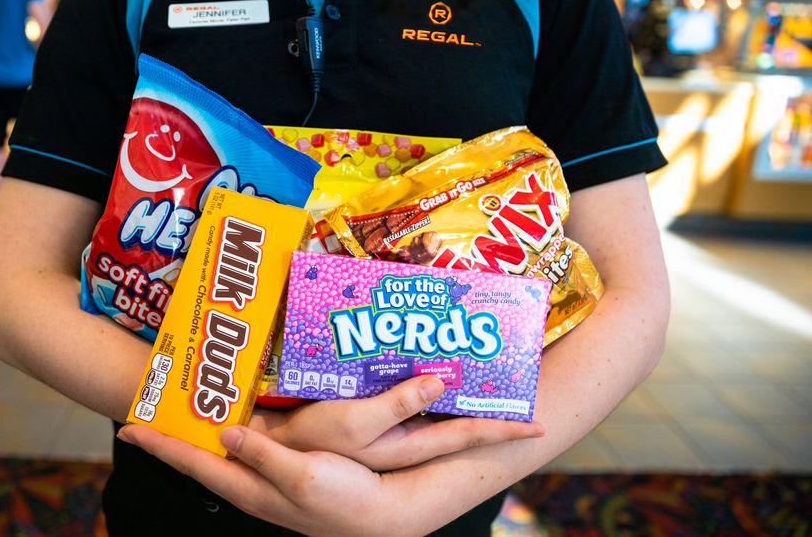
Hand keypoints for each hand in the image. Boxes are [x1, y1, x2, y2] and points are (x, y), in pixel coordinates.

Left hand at [117, 423, 412, 535]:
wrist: (383, 513)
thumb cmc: (344, 498)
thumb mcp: (302, 474)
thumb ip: (263, 455)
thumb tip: (225, 433)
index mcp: (249, 487)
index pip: (193, 462)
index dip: (160, 444)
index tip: (127, 425)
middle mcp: (251, 485)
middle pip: (200, 457)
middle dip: (173, 435)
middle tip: (151, 406)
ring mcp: (267, 480)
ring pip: (221, 451)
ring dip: (200, 430)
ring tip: (183, 405)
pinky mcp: (285, 471)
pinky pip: (246, 447)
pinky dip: (231, 428)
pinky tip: (235, 414)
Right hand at [250, 375, 543, 470]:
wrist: (271, 455)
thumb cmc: (312, 445)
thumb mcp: (355, 424)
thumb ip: (398, 402)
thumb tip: (440, 381)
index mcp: (409, 445)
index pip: (469, 437)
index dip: (503, 431)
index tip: (540, 425)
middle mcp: (405, 438)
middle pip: (459, 424)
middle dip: (490, 409)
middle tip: (520, 389)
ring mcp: (387, 429)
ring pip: (435, 408)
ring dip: (458, 389)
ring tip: (477, 360)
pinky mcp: (367, 417)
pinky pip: (406, 395)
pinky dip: (421, 381)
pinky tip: (418, 357)